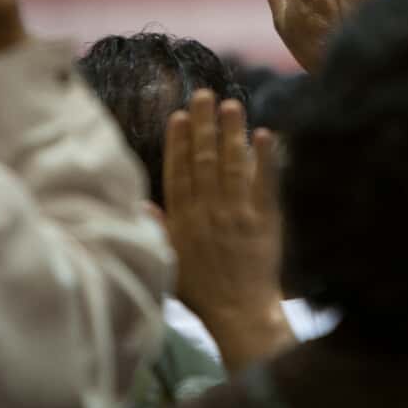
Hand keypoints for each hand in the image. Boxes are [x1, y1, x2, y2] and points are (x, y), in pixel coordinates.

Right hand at [163, 90, 293, 369]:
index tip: (179, 115)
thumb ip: (156, 229)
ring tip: (232, 105)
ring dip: (232, 133)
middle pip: (204, 159)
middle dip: (204, 125)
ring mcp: (237, 213)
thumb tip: (141, 202)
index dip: (178, 142)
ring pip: (233, 165)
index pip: (179, 171)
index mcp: (183, 219)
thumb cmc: (200, 291)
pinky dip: (266, 159)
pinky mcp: (265, 221)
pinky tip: (266, 134)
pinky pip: (265, 184)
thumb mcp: (167, 261)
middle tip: (206, 94)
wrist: (238, 313)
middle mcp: (208, 211)